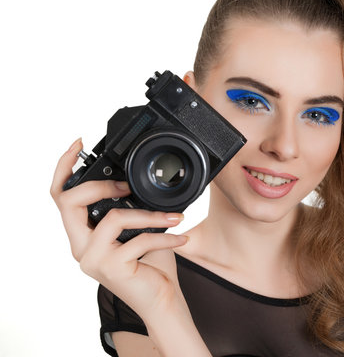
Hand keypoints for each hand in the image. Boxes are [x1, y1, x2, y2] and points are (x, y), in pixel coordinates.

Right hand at [50, 138, 189, 318]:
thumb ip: (131, 208)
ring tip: (175, 217)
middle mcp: (82, 247)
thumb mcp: (139, 230)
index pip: (61, 197)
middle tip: (127, 187)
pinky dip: (165, 236)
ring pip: (113, 218)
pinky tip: (181, 237)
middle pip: (68, 202)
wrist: (162, 300)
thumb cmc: (151, 265)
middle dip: (100, 185)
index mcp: (84, 235)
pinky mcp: (111, 268)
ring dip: (149, 215)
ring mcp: (93, 259)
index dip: (64, 167)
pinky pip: (139, 240)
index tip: (78, 143)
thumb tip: (139, 181)